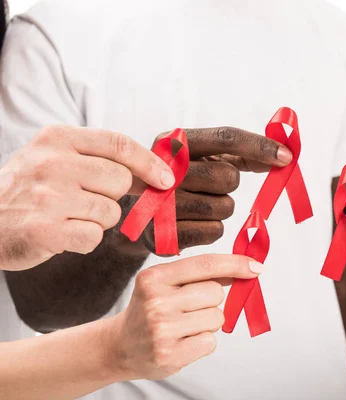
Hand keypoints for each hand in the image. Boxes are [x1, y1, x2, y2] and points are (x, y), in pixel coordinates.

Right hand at [0, 126, 174, 270]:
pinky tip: (62, 234)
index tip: (166, 179)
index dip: (149, 163)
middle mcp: (51, 163)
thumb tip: (156, 171)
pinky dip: (84, 240)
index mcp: (57, 138)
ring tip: (68, 217)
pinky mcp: (45, 230)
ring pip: (110, 212)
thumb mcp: (55, 158)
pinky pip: (93, 237)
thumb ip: (99, 158)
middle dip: (113, 196)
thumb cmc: (28, 190)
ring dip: (97, 220)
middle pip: (120, 181)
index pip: (119, 144)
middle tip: (85, 200)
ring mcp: (47, 197)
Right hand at [107, 254, 262, 380]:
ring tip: (183, 327)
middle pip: (216, 293)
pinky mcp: (169, 355)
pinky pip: (210, 341)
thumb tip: (245, 267)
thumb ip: (200, 275)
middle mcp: (155, 301)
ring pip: (217, 318)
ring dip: (207, 323)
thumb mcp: (164, 284)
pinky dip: (203, 342)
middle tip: (188, 309)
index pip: (205, 265)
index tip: (256, 267)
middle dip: (211, 301)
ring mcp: (161, 330)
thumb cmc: (150, 311)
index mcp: (154, 277)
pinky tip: (182, 341)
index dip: (235, 264)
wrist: (119, 347)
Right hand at [137, 127, 291, 254]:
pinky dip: (212, 229)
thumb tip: (283, 156)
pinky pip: (215, 232)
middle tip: (211, 186)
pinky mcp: (163, 234)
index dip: (259, 146)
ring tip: (198, 205)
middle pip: (228, 176)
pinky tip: (193, 223)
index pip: (226, 137)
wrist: (139, 216)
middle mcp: (163, 168)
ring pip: (224, 207)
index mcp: (174, 142)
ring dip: (221, 208)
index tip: (287, 157)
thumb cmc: (183, 181)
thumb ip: (242, 155)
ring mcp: (160, 202)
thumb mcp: (204, 158)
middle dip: (229, 183)